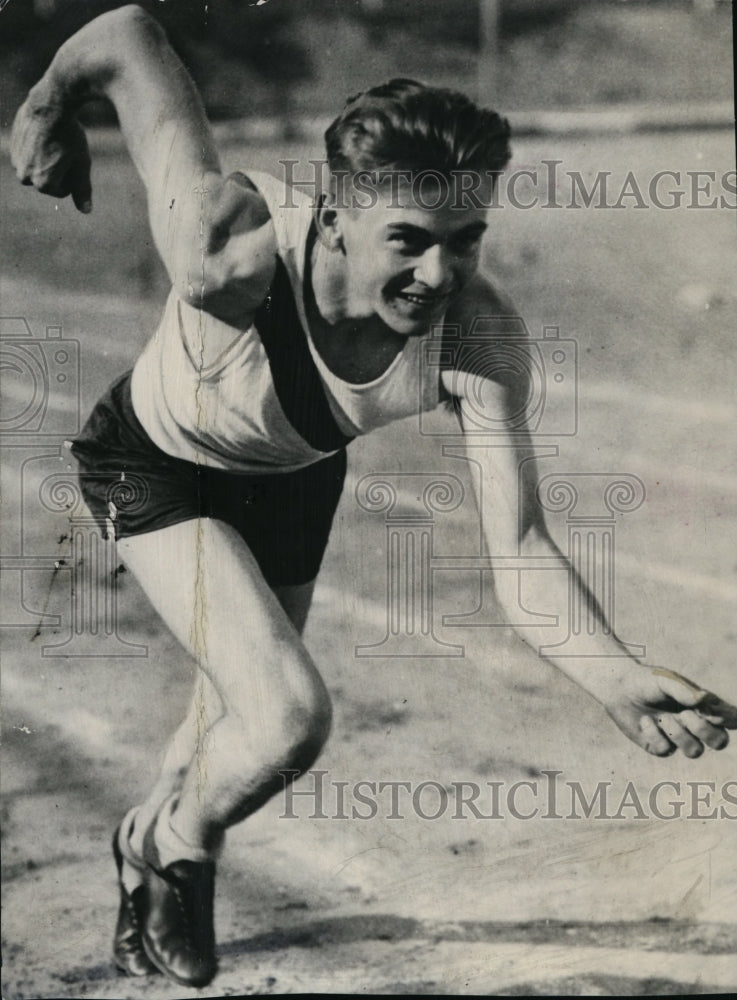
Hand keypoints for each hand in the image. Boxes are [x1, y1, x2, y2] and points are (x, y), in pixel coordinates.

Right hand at [10, 92, 91, 212]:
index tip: (73, 158)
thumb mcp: (82, 164)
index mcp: (43, 184)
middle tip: (63, 148)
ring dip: (45, 160)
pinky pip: (27, 155)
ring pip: (36, 168)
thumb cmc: (71, 135)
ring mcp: (16, 161)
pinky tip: (42, 133)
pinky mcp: (11, 146)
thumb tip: (86, 211)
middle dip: (57, 169)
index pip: (63, 190)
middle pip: (48, 181)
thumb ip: (83, 190)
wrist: (50, 103)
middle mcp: (25, 176)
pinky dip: (36, 148)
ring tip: (53, 141)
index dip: (73, 175)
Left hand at [602, 664, 736, 757]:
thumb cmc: (646, 680)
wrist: (617, 687)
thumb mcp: (665, 680)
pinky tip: (644, 720)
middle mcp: (694, 725)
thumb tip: (706, 700)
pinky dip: (654, 733)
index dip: (730, 720)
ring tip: (663, 717)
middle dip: (706, 731)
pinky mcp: (659, 746)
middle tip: (685, 715)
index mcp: (703, 706)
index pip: (731, 719)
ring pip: (694, 751)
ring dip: (679, 734)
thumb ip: (684, 691)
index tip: (715, 713)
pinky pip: (665, 750)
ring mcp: (678, 738)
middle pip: (719, 741)